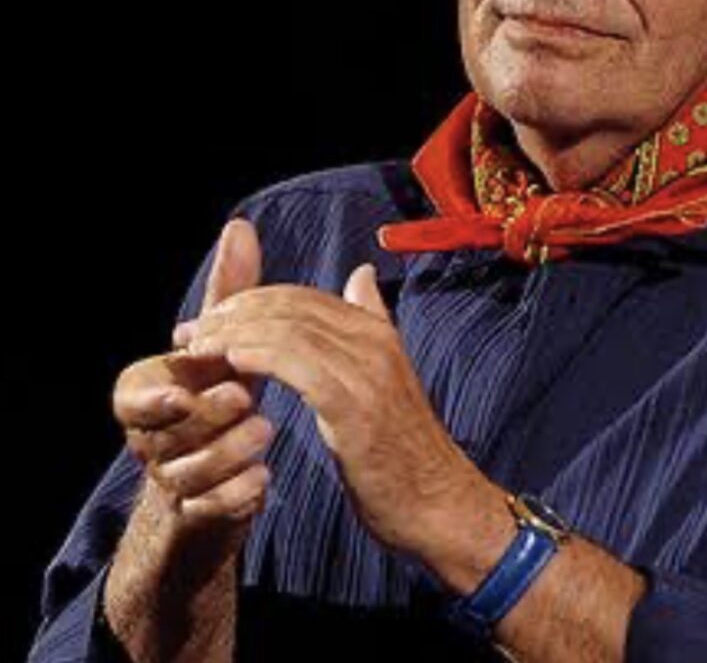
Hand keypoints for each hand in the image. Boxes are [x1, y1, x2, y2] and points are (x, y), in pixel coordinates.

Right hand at [112, 218, 272, 523]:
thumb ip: (230, 293)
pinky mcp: (198, 516)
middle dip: (205, 414)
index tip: (185, 387)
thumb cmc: (221, 398)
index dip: (154, 395)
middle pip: (163, 432)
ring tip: (265, 432)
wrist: (222, 478)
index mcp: (149, 396)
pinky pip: (207, 511)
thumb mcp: (226, 345)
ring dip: (226, 452)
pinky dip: (236, 496)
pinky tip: (262, 481)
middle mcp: (150, 440)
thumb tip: (240, 226)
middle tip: (247, 397)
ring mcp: (171, 481)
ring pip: (185, 473)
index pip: (128, 394)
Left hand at [174, 248, 501, 561]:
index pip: (301, 298)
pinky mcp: (355, 405)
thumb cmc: (404, 452)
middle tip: (191, 333)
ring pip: (288, 330)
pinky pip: (297, 365)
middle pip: (290, 307)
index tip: (209, 321)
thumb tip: (362, 275)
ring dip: (234, 334)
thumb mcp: (387, 378)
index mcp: (376, 331)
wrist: (439, 505)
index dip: (250, 302)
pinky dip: (259, 356)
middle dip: (234, 314)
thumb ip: (370, 324)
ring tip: (198, 350)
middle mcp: (373, 340)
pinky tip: (231, 362)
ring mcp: (367, 370)